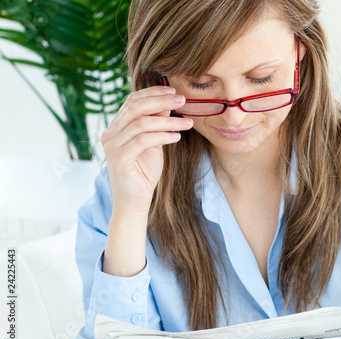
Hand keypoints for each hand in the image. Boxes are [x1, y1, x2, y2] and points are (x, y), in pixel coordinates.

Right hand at [101, 86, 192, 215]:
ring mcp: (112, 146)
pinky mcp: (118, 159)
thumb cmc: (144, 172)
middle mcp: (110, 133)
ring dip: (168, 121)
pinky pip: (143, 140)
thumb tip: (168, 103)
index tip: (174, 91)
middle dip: (161, 101)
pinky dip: (162, 136)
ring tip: (187, 123)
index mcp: (116, 127)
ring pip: (141, 123)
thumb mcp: (154, 143)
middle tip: (182, 100)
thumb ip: (157, 123)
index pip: (132, 101)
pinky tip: (177, 137)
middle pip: (135, 107)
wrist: (135, 201)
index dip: (153, 93)